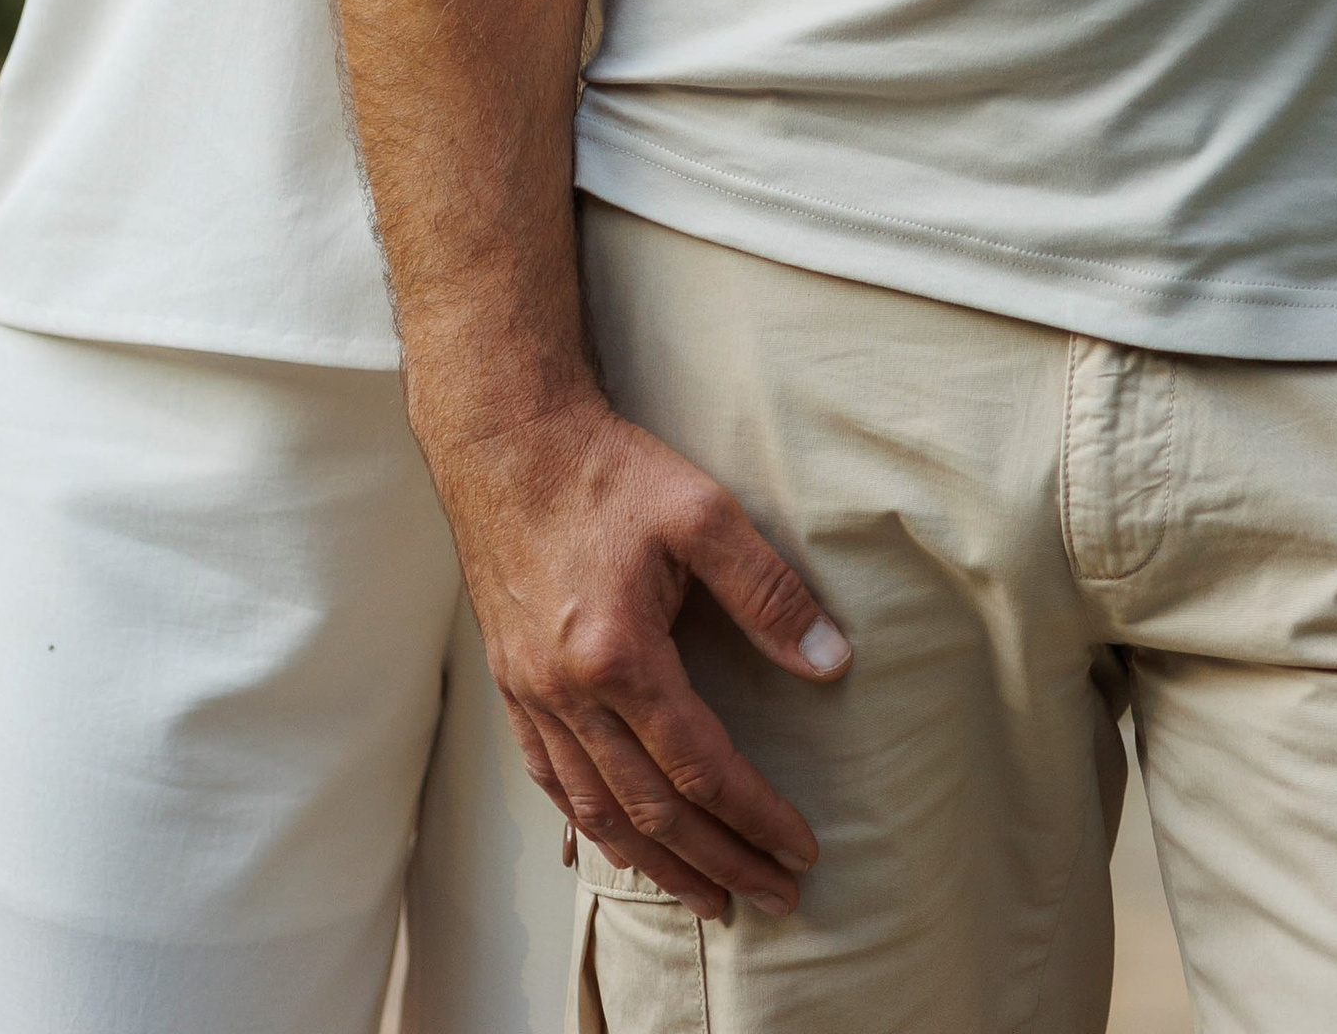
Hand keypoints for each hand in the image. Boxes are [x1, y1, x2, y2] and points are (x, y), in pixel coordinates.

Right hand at [431, 390, 850, 922]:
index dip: (755, 814)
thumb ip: (768, 590)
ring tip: (705, 895)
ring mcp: (531, 693)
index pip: (700, 767)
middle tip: (771, 897)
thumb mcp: (703, 511)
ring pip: (595, 811)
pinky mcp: (511, 681)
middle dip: (718, 861)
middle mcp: (567, 692)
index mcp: (618, 656)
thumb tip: (829, 660)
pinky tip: (617, 841)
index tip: (800, 849)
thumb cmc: (606, 468)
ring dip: (655, 864)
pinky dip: (588, 824)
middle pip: (650, 811)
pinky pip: (549, 778)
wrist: (507, 438)